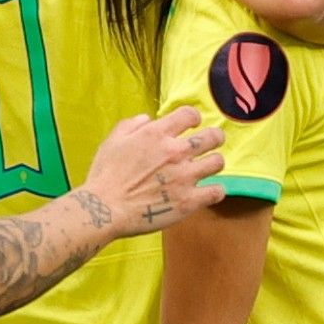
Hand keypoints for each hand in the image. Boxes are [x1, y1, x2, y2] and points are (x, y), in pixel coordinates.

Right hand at [81, 107, 225, 237]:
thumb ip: (131, 125)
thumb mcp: (112, 141)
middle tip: (210, 143)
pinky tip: (207, 192)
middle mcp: (175, 152)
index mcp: (156, 134)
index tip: (192, 125)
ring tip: (206, 168)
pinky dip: (214, 191)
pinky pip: (217, 192)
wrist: (105, 208)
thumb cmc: (105, 175)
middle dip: (214, 138)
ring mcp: (185, 177)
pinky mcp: (189, 201)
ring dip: (213, 163)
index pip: (189, 114)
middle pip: (212, 137)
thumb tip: (148, 119)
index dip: (193, 118)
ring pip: (217, 162)